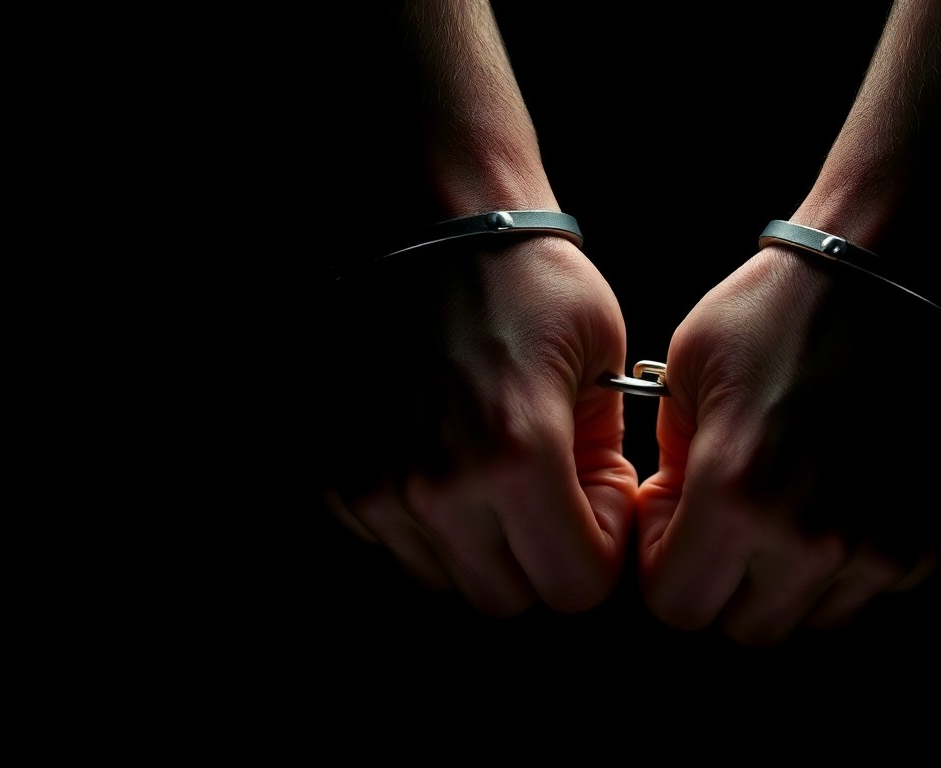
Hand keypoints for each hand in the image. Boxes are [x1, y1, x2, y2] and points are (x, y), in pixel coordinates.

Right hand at [321, 235, 636, 616]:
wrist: (426, 221)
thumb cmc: (530, 280)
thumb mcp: (604, 359)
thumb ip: (607, 463)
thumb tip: (596, 526)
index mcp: (517, 455)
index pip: (574, 589)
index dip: (600, 548)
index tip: (596, 495)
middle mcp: (435, 486)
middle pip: (508, 599)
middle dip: (542, 555)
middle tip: (549, 486)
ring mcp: (373, 486)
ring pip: (447, 581)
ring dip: (482, 544)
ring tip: (494, 466)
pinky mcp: (333, 477)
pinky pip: (396, 546)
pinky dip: (427, 522)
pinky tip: (443, 453)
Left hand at [636, 247, 940, 646]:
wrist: (897, 273)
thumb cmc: (780, 310)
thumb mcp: (688, 370)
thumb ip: (668, 467)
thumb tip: (671, 527)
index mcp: (737, 495)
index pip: (676, 607)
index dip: (666, 564)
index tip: (679, 516)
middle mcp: (812, 539)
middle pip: (746, 629)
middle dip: (726, 581)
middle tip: (732, 515)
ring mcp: (883, 546)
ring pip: (813, 619)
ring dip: (790, 579)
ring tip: (793, 500)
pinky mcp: (934, 541)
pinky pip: (874, 592)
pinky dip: (852, 562)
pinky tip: (847, 494)